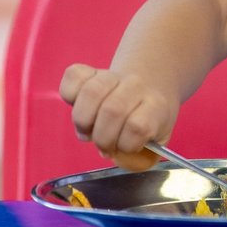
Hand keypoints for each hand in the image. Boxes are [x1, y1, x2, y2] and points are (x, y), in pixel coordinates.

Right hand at [58, 63, 176, 170]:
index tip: (125, 148)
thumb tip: (115, 156)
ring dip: (83, 120)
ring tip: (88, 129)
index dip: (125, 145)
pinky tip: (78, 104)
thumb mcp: (156, 142)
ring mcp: (113, 75)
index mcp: (155, 106)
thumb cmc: (148, 120)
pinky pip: (73, 77)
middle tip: (104, 144)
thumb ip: (140, 157)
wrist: (148, 86)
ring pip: (91, 93)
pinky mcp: (90, 69)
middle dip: (102, 138)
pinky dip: (70, 95)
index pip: (137, 126)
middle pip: (112, 111)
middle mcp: (136, 86)